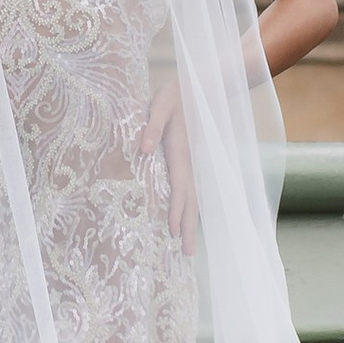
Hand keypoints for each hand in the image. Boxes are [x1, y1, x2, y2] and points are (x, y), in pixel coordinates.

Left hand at [142, 75, 197, 256]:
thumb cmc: (174, 96)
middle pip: (191, 200)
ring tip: (189, 246)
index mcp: (180, 152)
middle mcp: (189, 163)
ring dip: (192, 222)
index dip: (177, 210)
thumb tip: (144, 150)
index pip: (179, 187)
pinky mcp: (191, 162)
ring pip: (194, 198)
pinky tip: (187, 220)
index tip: (174, 233)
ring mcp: (193, 164)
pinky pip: (191, 190)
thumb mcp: (160, 105)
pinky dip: (191, 208)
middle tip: (188, 255)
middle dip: (189, 227)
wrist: (199, 88)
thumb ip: (151, 126)